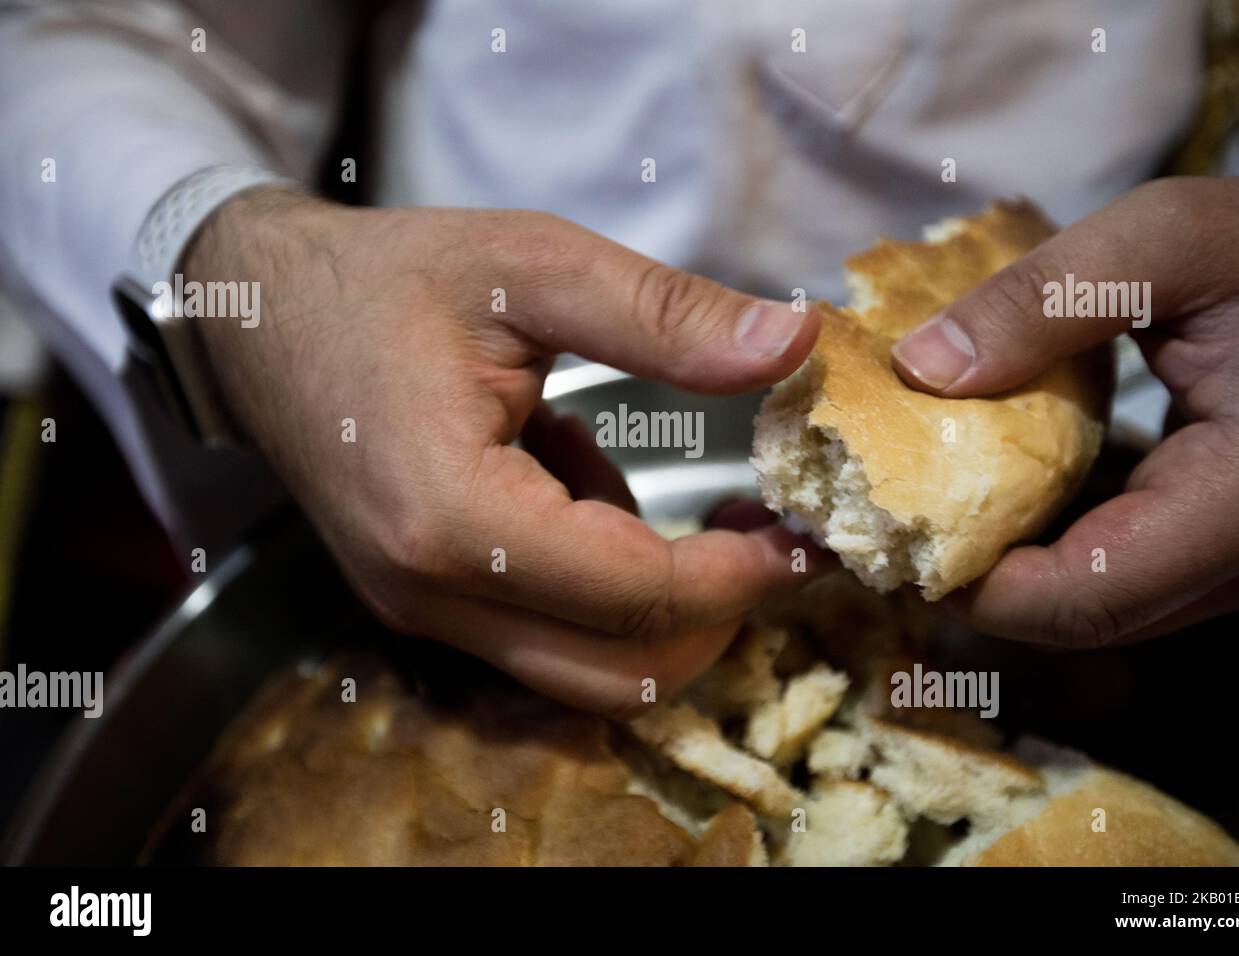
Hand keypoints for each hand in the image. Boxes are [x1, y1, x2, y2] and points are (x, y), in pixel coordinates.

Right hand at [185, 189, 827, 713]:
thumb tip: (793, 343)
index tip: (802, 530)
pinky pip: (543, 634)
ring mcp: (419, 609)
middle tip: (769, 537)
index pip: (635, 592)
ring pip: (584, 674)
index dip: (739, 573)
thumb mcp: (532, 266)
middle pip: (618, 672)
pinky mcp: (423, 601)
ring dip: (663, 609)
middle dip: (715, 616)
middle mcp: (430, 592)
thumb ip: (665, 314)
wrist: (254, 315)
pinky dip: (602, 585)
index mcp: (455, 516)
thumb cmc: (384, 280)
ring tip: (700, 511)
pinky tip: (591, 485)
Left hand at [890, 177, 1238, 645]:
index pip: (1087, 598)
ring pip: (1108, 601)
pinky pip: (1136, 571)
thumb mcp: (1184, 237)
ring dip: (1015, 561)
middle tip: (892, 515)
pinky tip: (1013, 482)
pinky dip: (1063, 538)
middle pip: (1086, 614)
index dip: (973, 586)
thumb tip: (921, 367)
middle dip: (977, 577)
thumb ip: (1050, 297)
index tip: (894, 532)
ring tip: (933, 494)